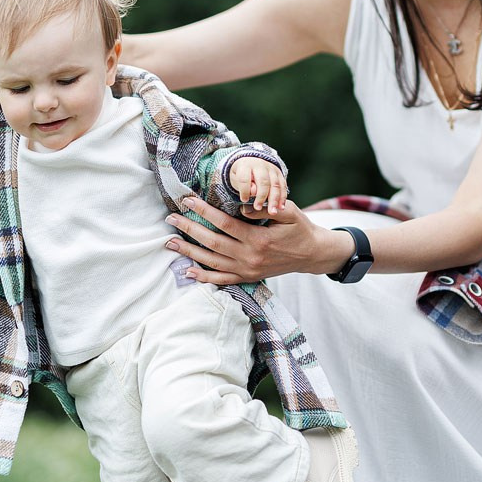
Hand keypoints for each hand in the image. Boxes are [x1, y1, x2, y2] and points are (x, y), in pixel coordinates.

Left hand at [164, 196, 350, 285]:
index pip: (224, 223)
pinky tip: (187, 272)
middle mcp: (249, 257)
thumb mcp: (289, 212)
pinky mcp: (248, 277)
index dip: (204, 211)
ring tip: (170, 242)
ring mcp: (247, 270)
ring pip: (212, 262)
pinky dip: (203, 277)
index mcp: (258, 239)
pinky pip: (221, 280)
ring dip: (189, 252)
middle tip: (170, 218)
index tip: (188, 201)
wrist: (312, 254)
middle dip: (189, 229)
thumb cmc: (300, 228)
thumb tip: (242, 208)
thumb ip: (265, 209)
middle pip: (212, 243)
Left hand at [227, 156, 287, 215]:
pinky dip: (282, 197)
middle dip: (261, 196)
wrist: (251, 163)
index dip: (244, 190)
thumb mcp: (236, 180)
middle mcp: (260, 165)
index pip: (245, 178)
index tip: (244, 200)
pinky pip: (283, 185)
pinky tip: (281, 207)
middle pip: (263, 181)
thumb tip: (254, 192)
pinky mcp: (279, 173)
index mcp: (246, 165)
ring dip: (274, 199)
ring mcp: (271, 168)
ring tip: (272, 212)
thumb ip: (243, 186)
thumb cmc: (241, 175)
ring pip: (275, 184)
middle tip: (257, 208)